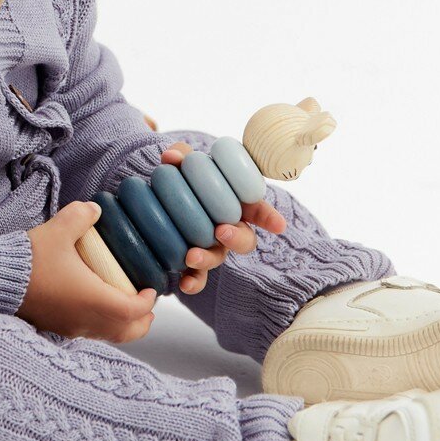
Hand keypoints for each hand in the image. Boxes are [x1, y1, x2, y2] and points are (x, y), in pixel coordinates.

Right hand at [19, 200, 157, 343]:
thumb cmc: (28, 258)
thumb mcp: (58, 230)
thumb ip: (80, 216)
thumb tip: (95, 209)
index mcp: (92, 299)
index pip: (132, 311)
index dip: (147, 302)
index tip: (151, 289)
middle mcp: (84, 319)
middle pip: (125, 332)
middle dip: (141, 322)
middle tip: (148, 307)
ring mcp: (69, 327)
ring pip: (107, 336)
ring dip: (122, 325)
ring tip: (126, 310)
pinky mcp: (56, 327)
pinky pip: (88, 332)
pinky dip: (102, 325)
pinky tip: (95, 307)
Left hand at [158, 141, 286, 295]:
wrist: (160, 201)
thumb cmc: (184, 179)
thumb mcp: (184, 164)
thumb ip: (182, 156)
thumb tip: (172, 157)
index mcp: (234, 203)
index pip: (257, 209)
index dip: (269, 217)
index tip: (278, 225)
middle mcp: (228, 228)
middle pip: (244, 239)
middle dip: (236, 237)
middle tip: (221, 230)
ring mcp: (212, 247)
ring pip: (218, 257)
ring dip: (207, 257)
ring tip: (192, 255)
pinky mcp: (193, 263)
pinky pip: (197, 277)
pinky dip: (193, 282)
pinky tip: (183, 284)